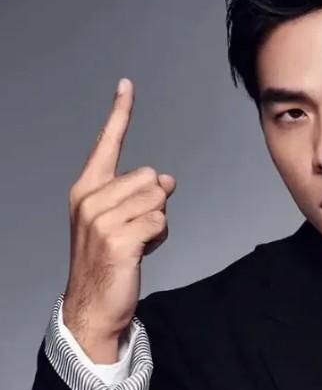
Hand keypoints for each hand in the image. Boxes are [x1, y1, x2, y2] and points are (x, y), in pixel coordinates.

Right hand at [62, 78, 175, 361]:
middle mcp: (90, 200)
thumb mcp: (122, 221)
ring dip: (158, 223)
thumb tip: (167, 179)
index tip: (127, 85)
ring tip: (138, 243)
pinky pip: (160, 222)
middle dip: (154, 204)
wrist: (94, 304)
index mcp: (86, 190)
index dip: (119, 114)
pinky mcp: (118, 240)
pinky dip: (160, 238)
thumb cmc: (110, 261)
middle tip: (136, 231)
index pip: (106, 144)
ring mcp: (101, 220)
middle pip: (149, 178)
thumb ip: (140, 195)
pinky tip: (142, 252)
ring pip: (158, 201)